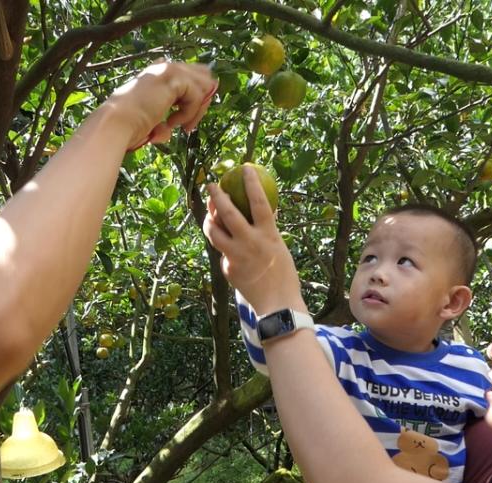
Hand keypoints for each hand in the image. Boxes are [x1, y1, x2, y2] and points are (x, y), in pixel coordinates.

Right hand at [103, 61, 217, 150]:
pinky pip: (197, 96)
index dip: (196, 100)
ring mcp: (168, 70)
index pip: (192, 76)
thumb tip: (168, 130)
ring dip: (195, 111)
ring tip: (177, 125)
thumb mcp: (151, 120)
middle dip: (202, 103)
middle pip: (204, 77)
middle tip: (187, 125)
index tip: (185, 124)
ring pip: (204, 86)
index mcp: (157, 74)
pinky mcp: (173, 78)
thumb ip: (163, 117)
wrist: (116, 123)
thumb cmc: (128, 126)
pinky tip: (171, 122)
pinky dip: (188, 113)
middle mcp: (164, 67)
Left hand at [202, 165, 304, 314]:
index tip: (245, 168)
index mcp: (268, 234)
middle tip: (211, 184)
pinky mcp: (227, 268)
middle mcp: (250, 242)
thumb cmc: (283, 274)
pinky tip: (225, 245)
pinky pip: (221, 251)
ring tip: (208, 213)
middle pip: (228, 213)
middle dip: (217, 196)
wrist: (276, 305)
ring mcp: (236, 256)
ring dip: (208, 219)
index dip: (251, 183)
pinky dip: (222, 246)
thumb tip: (268, 211)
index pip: (259, 201)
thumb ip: (269, 230)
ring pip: (214, 232)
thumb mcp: (280, 247)